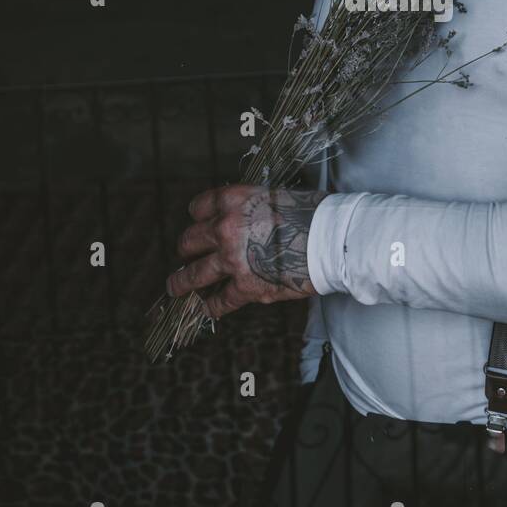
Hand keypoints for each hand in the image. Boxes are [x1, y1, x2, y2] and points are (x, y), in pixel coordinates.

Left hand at [166, 183, 327, 317]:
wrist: (332, 240)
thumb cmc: (314, 214)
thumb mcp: (276, 197)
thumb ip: (253, 208)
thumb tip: (248, 219)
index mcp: (234, 200)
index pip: (199, 207)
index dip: (197, 217)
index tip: (198, 223)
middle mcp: (225, 228)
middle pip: (189, 240)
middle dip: (186, 249)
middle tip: (185, 255)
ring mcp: (231, 260)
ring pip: (192, 274)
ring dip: (181, 282)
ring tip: (175, 287)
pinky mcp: (245, 287)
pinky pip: (219, 301)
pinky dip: (211, 307)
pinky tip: (207, 310)